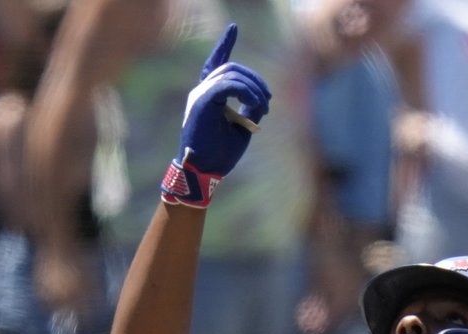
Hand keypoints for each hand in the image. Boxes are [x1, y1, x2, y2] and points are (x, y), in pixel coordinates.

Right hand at [161, 24, 271, 205]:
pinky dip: (246, 92)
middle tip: (268, 101)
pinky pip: (227, 85)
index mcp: (209, 95)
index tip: (233, 28)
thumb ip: (250, 108)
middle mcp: (202, 91)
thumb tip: (261, 97)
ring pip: (231, 73)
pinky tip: (255, 104)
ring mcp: (200, 95)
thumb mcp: (243, 127)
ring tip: (263, 106)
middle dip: (255, 79)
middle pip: (232, 68)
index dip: (225, 44)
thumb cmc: (220, 153)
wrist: (204, 171)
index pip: (216, 62)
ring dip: (254, 87)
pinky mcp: (202, 102)